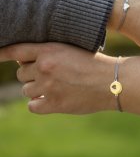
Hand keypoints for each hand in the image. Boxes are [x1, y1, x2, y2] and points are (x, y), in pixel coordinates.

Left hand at [0, 43, 139, 120]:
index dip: (3, 53)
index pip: (16, 51)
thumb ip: (51, 54)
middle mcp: (44, 68)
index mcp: (50, 50)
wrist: (111, 80)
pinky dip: (38, 103)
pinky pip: (33, 106)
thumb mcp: (73, 50)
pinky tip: (49, 100)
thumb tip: (32, 61)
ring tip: (54, 87)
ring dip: (37, 89)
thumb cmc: (95, 63)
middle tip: (48, 74)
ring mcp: (48, 87)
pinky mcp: (54, 104)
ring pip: (27, 90)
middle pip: (21, 73)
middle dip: (32, 74)